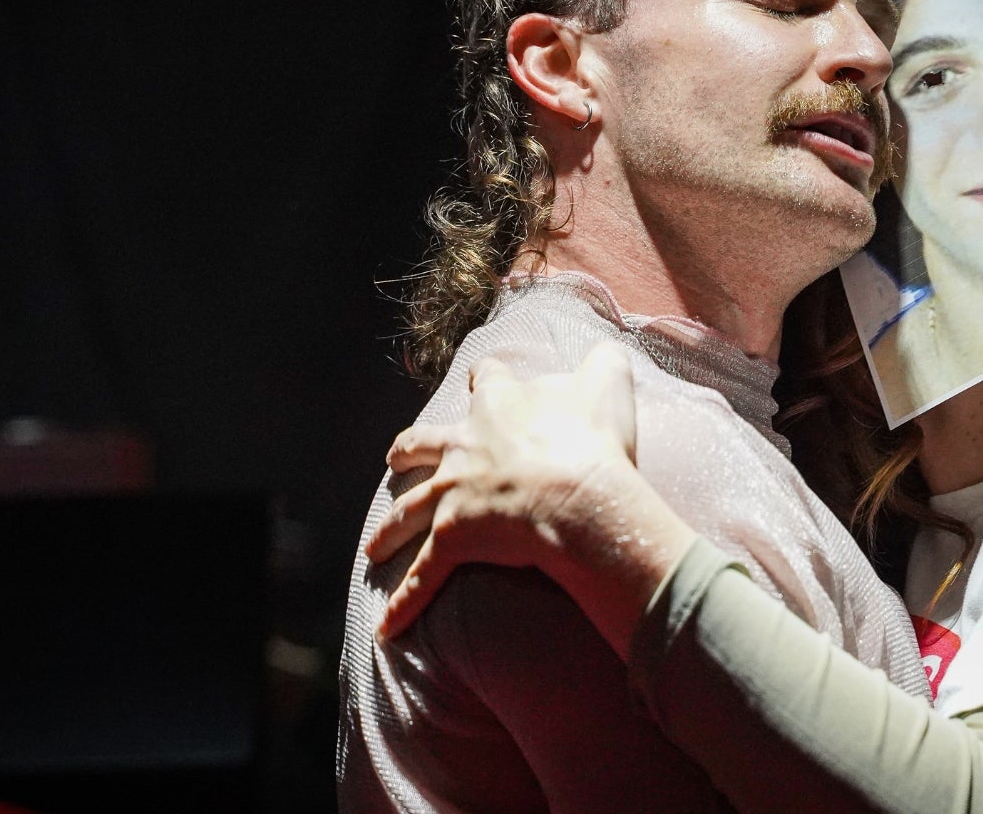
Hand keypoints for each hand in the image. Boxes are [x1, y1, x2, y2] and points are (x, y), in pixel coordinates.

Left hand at [365, 342, 694, 651]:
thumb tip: (605, 352)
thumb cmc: (594, 441)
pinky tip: (387, 629)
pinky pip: (423, 577)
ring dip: (389, 529)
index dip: (488, 381)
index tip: (484, 382)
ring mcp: (453, 493)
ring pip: (409, 510)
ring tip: (375, 546)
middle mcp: (465, 445)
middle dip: (408, 451)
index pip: (487, 380)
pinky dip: (405, 604)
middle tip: (397, 458)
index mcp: (500, 405)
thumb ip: (604, 362)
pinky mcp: (453, 540)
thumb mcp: (608, 384)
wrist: (578, 494)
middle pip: (422, 444)